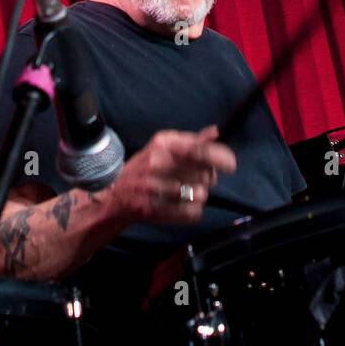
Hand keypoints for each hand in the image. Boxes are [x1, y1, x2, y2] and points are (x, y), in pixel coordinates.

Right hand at [106, 126, 236, 224]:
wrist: (114, 195)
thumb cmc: (145, 169)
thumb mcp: (164, 147)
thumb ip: (192, 141)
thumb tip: (215, 132)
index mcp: (164, 143)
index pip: (202, 149)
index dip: (221, 158)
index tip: (230, 165)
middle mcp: (157, 162)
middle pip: (205, 174)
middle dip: (207, 179)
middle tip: (195, 180)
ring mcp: (153, 186)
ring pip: (200, 195)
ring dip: (198, 197)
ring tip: (186, 194)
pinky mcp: (153, 208)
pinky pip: (191, 213)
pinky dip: (192, 213)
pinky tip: (181, 207)